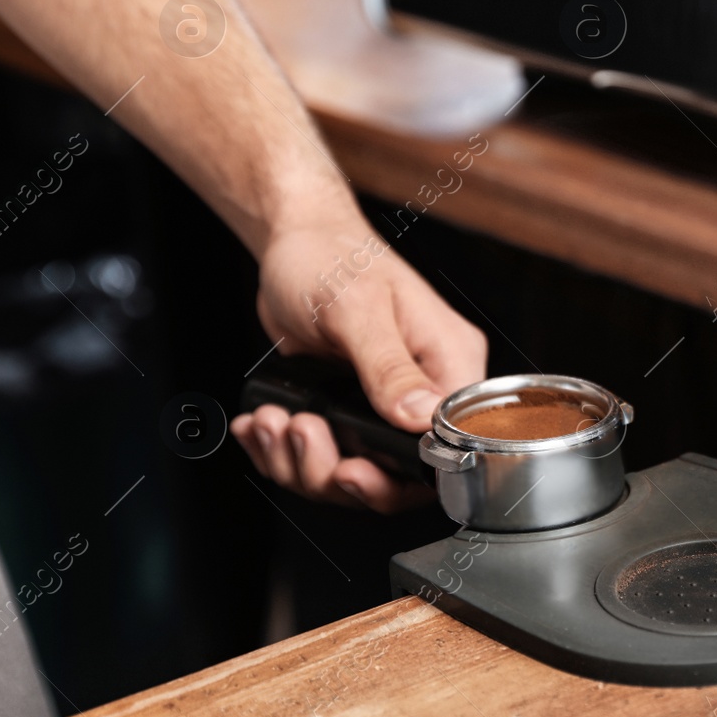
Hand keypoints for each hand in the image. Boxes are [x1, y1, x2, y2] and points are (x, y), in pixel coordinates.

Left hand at [231, 215, 487, 511]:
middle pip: (400, 472)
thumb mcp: (357, 309)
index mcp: (449, 359)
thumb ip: (389, 366)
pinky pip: (325, 454)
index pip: (452, 441)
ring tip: (273, 421)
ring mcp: (386, 401)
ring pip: (356, 470)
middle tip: (302, 435)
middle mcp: (425, 385)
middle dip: (338, 470)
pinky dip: (282, 452)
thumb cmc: (331, 256)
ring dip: (300, 460)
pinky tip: (264, 426)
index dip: (404, 473)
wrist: (293, 243)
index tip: (354, 469)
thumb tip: (421, 417)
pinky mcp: (351, 406)